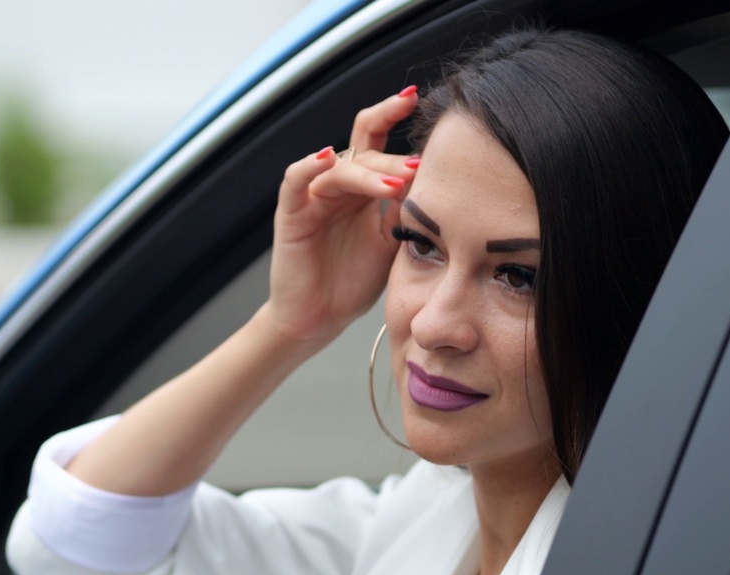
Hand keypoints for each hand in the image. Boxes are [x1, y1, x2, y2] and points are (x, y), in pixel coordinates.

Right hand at [262, 87, 419, 344]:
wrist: (319, 319)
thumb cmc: (353, 281)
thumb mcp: (392, 240)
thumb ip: (406, 208)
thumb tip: (438, 177)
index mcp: (363, 187)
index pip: (378, 140)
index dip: (395, 115)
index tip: (420, 100)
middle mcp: (338, 185)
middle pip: (363, 146)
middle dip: (393, 152)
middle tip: (420, 166)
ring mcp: (313, 197)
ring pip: (340, 166)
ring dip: (369, 172)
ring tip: (395, 184)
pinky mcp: (291, 214)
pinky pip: (295, 181)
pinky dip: (309, 166)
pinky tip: (327, 158)